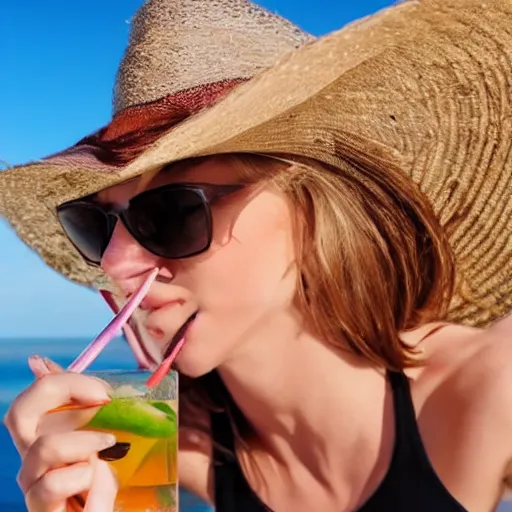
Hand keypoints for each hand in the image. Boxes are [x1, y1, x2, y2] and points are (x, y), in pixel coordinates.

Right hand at [4, 358, 116, 511]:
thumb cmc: (114, 478)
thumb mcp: (107, 434)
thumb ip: (84, 404)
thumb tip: (41, 362)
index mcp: (47, 436)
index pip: (32, 397)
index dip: (61, 380)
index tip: (103, 389)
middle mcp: (34, 460)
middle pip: (18, 413)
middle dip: (64, 393)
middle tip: (104, 400)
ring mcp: (35, 486)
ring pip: (42, 447)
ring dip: (83, 440)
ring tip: (109, 445)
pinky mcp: (43, 510)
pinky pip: (50, 486)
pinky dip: (83, 478)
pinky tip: (98, 482)